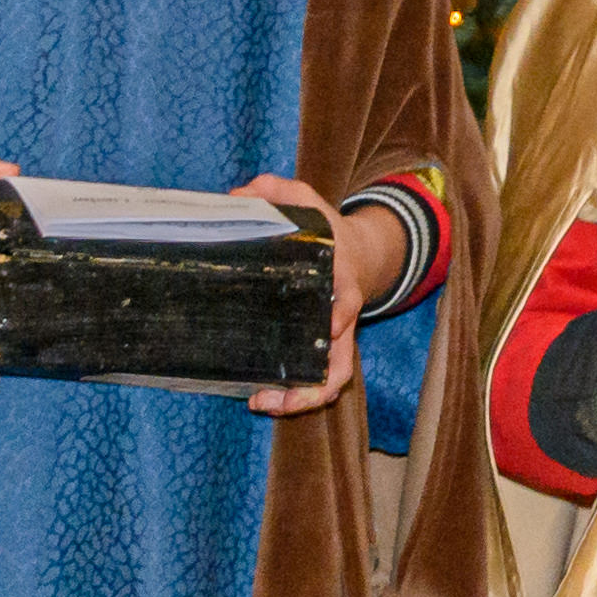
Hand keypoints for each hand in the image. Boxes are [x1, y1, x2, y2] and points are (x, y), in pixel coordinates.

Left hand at [241, 174, 362, 417]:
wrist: (359, 252)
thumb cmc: (327, 230)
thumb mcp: (306, 200)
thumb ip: (275, 191)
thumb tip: (237, 196)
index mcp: (341, 280)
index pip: (347, 302)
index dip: (340, 316)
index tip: (331, 326)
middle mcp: (341, 317)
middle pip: (341, 362)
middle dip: (314, 386)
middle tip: (277, 396)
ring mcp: (333, 338)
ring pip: (331, 381)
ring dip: (301, 400)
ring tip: (262, 405)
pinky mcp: (321, 348)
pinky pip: (317, 380)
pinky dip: (295, 396)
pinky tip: (260, 398)